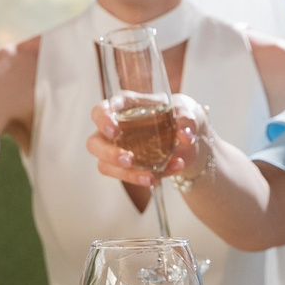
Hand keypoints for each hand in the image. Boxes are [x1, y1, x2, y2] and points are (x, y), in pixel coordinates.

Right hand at [83, 98, 207, 187]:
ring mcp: (117, 150)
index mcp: (124, 106)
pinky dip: (148, 177)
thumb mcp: (187, 110)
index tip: (114, 131)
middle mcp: (115, 128)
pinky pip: (128, 177)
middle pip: (94, 143)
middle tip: (128, 160)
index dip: (103, 120)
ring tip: (150, 177)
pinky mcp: (127, 168)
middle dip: (108, 153)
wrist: (190, 139)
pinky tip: (172, 169)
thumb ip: (187, 119)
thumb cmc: (180, 115)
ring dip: (125, 174)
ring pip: (105, 165)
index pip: (101, 110)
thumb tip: (185, 135)